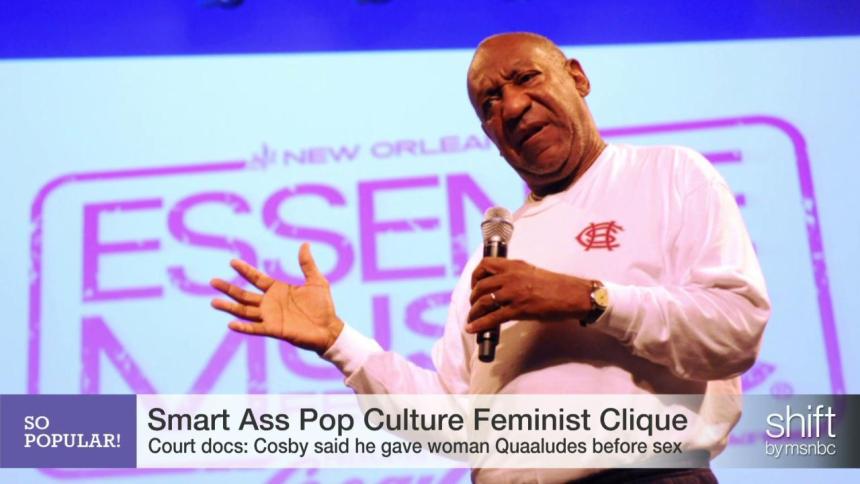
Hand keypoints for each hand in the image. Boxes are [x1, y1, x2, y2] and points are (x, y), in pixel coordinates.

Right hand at [209, 242, 343, 353]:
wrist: (330, 328)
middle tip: (212, 281)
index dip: (245, 270)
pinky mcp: (274, 330)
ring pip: (245, 311)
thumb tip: (304, 244)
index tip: (232, 261)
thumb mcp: (316, 281)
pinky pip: (255, 328)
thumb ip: (307, 264)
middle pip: (244, 295)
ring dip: (229, 307)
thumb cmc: (323, 306)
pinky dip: (243, 327)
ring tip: (214, 302)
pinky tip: (230, 324)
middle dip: (228, 288)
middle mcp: (270, 303)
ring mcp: (270, 317)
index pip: (256, 278)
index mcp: (278, 289)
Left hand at [466, 258, 591, 333]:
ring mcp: (514, 293)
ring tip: (472, 319)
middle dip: (472, 297)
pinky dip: (479, 324)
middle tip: (473, 305)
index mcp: (514, 265)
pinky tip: (473, 328)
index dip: (475, 276)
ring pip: (483, 302)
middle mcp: (511, 276)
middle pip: (480, 285)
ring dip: (474, 312)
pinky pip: (492, 318)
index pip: (485, 264)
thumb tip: (501, 285)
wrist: (573, 295)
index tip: (474, 285)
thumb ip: (515, 275)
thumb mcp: (531, 272)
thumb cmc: (557, 286)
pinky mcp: (518, 309)